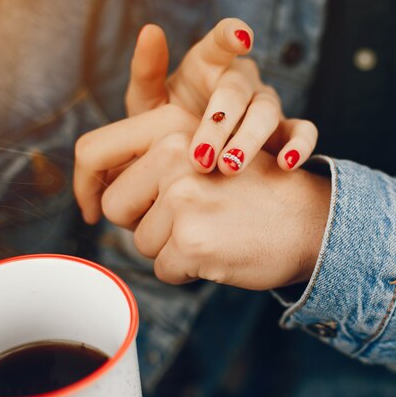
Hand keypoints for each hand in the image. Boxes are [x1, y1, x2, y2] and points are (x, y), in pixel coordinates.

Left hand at [76, 126, 330, 287]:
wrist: (311, 221)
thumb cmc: (256, 193)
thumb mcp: (208, 153)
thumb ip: (156, 158)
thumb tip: (98, 190)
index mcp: (173, 126)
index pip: (92, 152)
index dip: (84, 184)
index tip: (92, 206)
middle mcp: (175, 156)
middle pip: (112, 205)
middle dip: (140, 222)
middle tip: (184, 219)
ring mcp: (183, 199)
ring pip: (140, 242)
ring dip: (170, 247)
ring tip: (212, 230)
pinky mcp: (192, 241)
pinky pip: (163, 270)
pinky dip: (187, 270)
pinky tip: (219, 251)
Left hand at [126, 19, 316, 174]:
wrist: (186, 163)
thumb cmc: (168, 125)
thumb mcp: (148, 102)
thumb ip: (147, 70)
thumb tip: (151, 30)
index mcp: (209, 64)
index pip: (222, 42)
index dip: (232, 36)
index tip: (241, 39)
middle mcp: (241, 81)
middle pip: (238, 92)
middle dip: (220, 124)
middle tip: (201, 157)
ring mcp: (265, 105)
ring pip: (268, 112)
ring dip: (249, 140)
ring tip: (230, 167)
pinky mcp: (283, 132)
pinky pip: (301, 132)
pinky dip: (299, 145)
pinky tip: (287, 163)